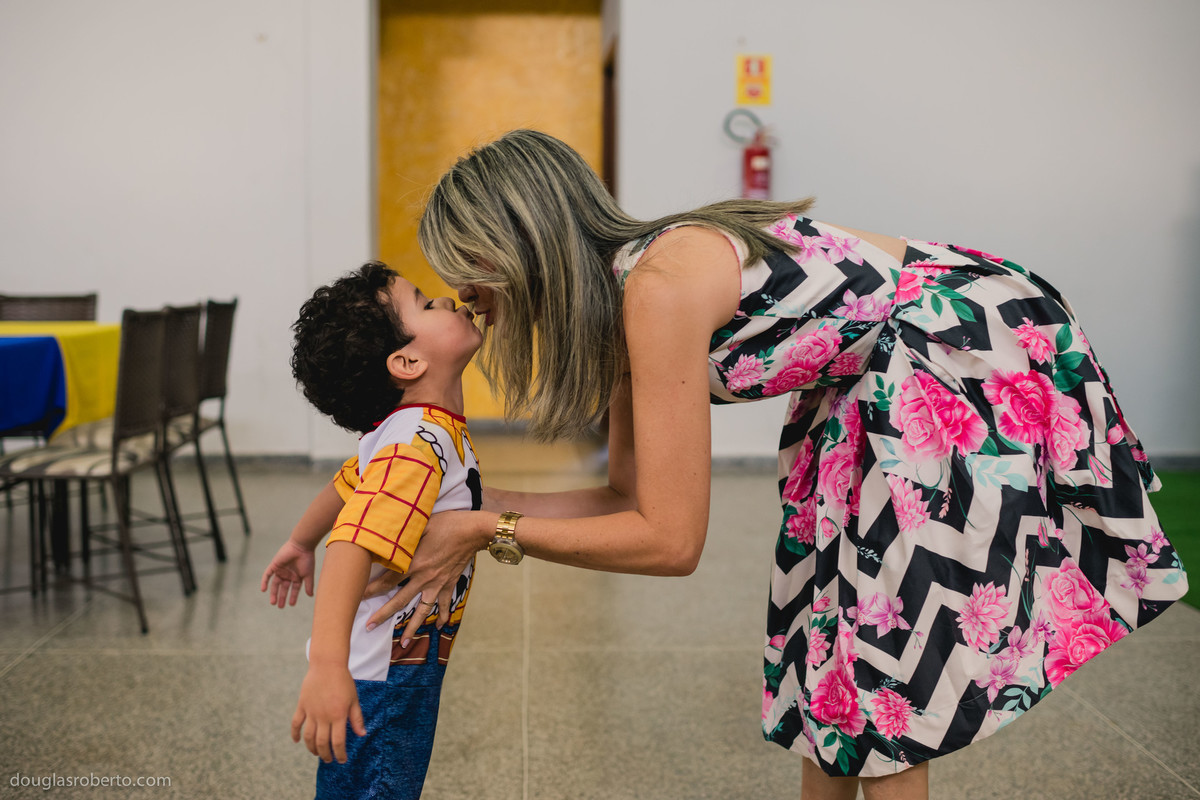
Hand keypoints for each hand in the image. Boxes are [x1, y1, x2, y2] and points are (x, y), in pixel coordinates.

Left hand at [261, 539, 315, 607]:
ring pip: (275, 584)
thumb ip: (308, 585)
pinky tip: (264, 590)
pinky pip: (267, 575)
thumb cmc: (307, 559)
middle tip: (280, 606)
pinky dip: (264, 582)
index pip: (293, 589)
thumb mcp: (308, 574)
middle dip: (282, 597)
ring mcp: (280, 570)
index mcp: (296, 577)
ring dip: (273, 593)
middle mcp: (288, 574)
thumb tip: (310, 596)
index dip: (293, 597)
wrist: (301, 546)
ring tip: (273, 602)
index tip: (291, 604)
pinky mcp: (274, 565)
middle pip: (283, 588)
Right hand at [290, 664, 366, 762]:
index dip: (340, 753)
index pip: (338, 742)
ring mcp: (311, 712)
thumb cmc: (344, 681)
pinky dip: (295, 734)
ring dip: (312, 748)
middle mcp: (324, 716)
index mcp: (339, 715)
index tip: (342, 760)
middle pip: (322, 743)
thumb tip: (362, 734)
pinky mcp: (302, 706)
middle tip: (328, 760)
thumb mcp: (354, 699)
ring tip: (316, 753)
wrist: (328, 665)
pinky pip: (296, 723)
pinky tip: (296, 741)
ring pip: (309, 736)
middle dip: (325, 755)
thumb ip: (357, 718)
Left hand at [365, 509, 488, 643]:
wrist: (474, 531)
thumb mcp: (421, 525)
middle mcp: (424, 578)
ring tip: (403, 644)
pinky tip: (440, 626)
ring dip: (412, 627)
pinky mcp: (449, 583)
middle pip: (400, 601)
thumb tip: (386, 537)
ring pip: (422, 610)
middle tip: (369, 627)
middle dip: (383, 615)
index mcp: (415, 563)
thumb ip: (404, 535)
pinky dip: (443, 616)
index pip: (388, 581)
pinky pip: (445, 603)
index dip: (372, 589)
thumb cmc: (446, 523)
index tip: (358, 597)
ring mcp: (438, 583)